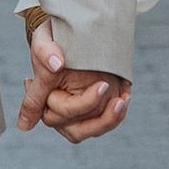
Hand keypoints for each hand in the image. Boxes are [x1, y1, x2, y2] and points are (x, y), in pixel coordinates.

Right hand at [16, 17, 130, 142]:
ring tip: (125, 98)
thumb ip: (44, 52)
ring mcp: (75, 116)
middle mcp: (57, 115)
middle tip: (119, 100)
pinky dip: (117, 113)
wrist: (66, 36)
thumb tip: (56, 65)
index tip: (103, 85)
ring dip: (111, 119)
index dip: (84, 104)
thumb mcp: (44, 41)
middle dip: (101, 120)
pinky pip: (105, 122)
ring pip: (94, 130)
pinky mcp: (90, 113)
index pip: (62, 112)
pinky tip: (126, 95)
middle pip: (78, 132)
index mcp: (43, 102)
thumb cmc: (51, 41)